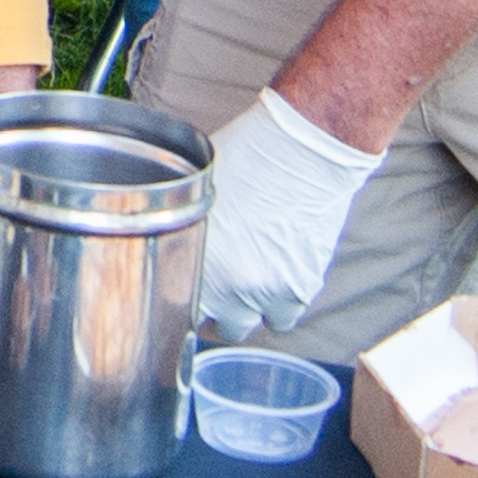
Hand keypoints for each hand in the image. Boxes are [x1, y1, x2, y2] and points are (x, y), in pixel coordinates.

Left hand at [198, 87, 382, 340]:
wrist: (304, 151)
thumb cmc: (248, 156)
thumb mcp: (196, 189)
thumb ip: (185, 228)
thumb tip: (173, 238)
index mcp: (191, 257)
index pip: (173, 304)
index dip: (178, 296)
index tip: (185, 288)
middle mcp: (225, 284)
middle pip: (209, 322)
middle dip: (212, 306)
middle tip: (218, 283)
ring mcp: (264, 292)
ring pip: (246, 326)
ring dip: (244, 309)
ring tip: (248, 280)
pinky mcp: (298, 290)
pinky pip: (283, 317)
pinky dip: (279, 304)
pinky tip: (276, 276)